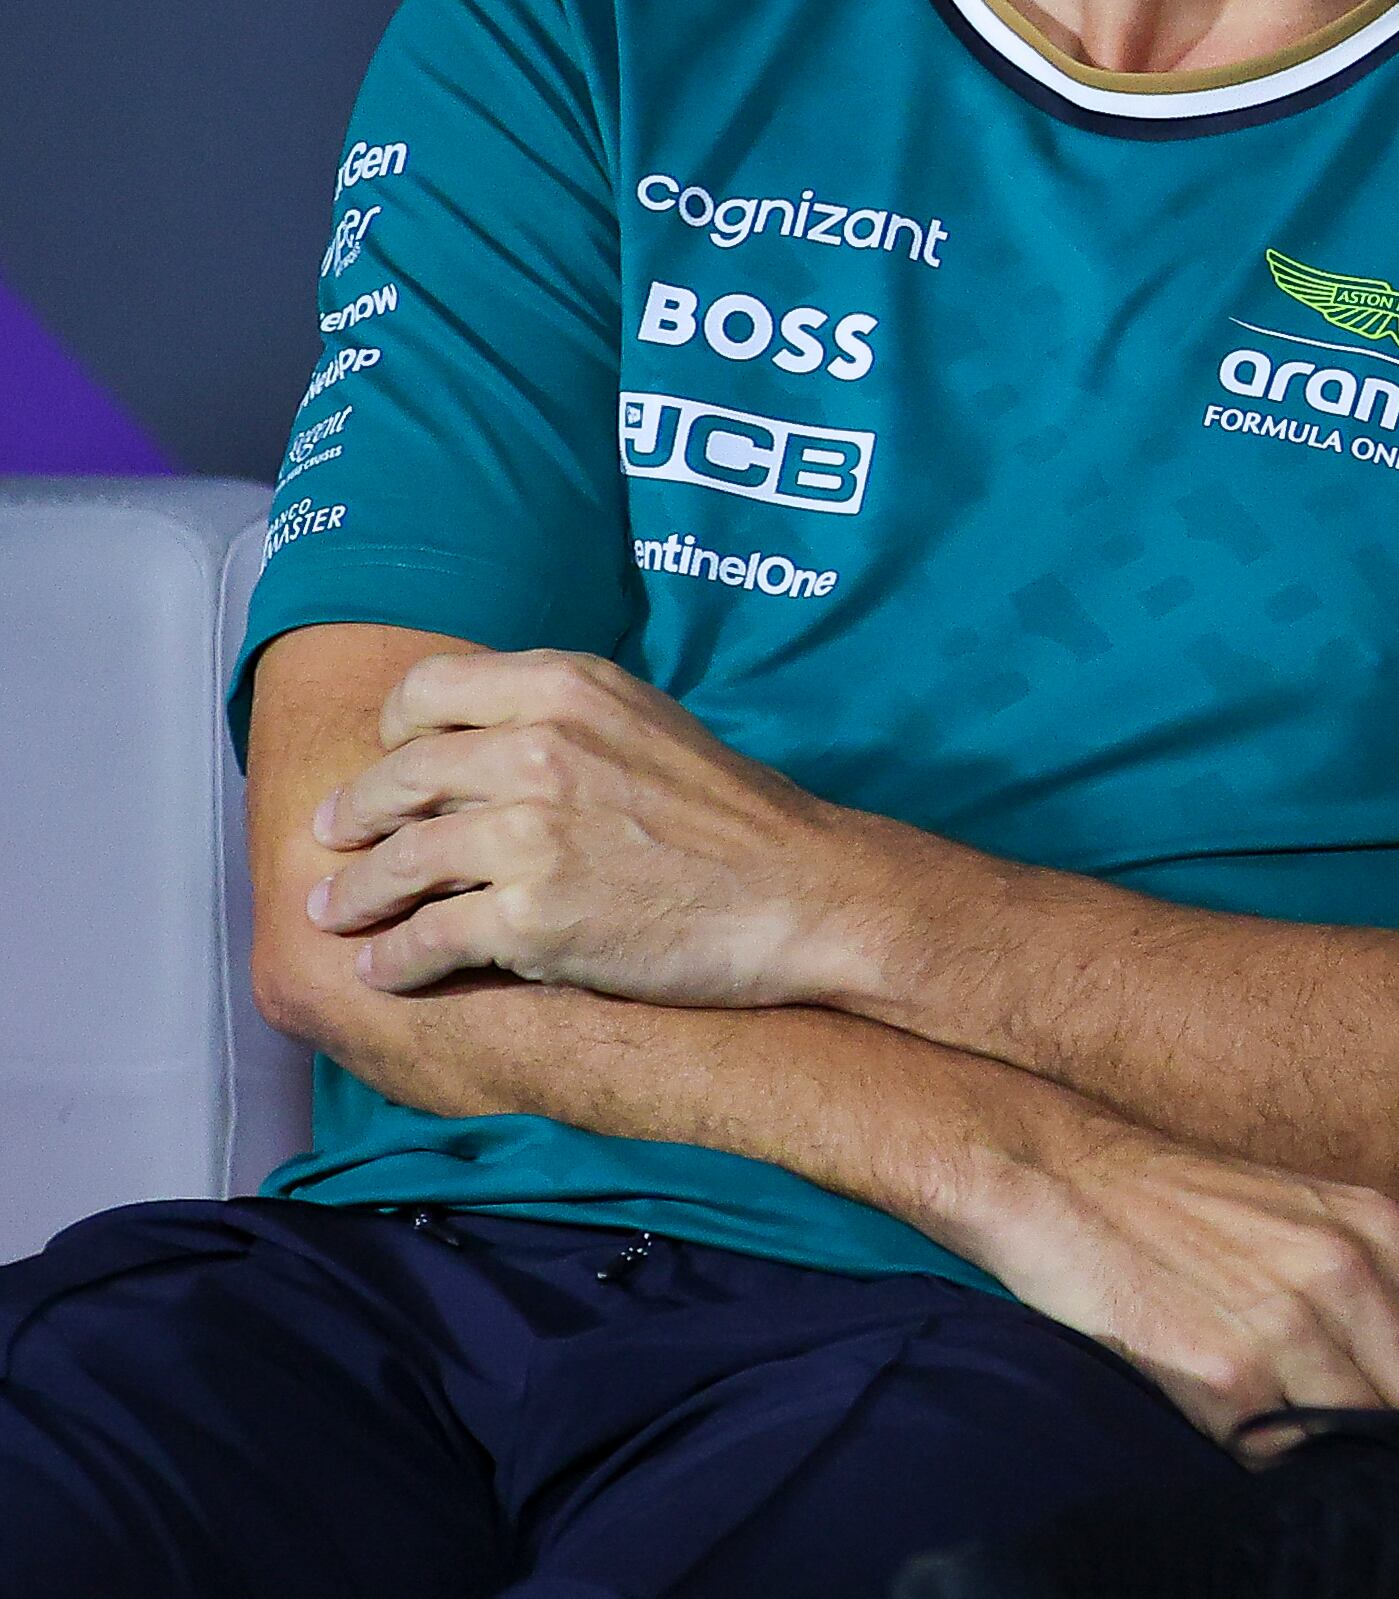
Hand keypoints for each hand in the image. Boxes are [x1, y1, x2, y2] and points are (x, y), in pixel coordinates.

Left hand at [309, 647, 883, 1004]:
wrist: (801, 893)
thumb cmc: (731, 816)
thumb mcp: (646, 722)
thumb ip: (561, 717)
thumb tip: (475, 739)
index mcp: (565, 688)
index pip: (425, 692)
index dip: (394, 734)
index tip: (391, 766)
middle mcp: (539, 748)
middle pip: (397, 779)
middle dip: (352, 818)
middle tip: (334, 841)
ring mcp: (531, 835)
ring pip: (395, 863)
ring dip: (353, 896)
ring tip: (336, 913)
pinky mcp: (532, 919)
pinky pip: (424, 940)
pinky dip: (391, 962)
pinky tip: (382, 972)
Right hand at [958, 1114, 1398, 1440]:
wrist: (1063, 1178)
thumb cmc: (1190, 1205)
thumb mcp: (1312, 1214)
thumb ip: (1384, 1283)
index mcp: (1380, 1228)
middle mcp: (1346, 1271)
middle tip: (1371, 1443)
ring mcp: (1287, 1323)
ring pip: (1365, 1433)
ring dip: (1339, 1450)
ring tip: (1296, 1428)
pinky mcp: (1223, 1374)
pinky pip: (1282, 1453)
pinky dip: (1270, 1455)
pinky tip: (1237, 1423)